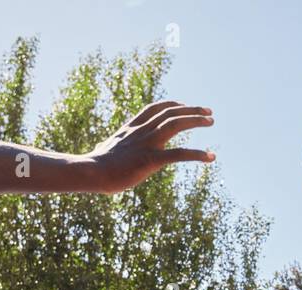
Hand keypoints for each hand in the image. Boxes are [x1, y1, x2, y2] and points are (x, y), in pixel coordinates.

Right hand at [87, 100, 214, 192]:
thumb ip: (106, 146)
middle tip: (208, 112)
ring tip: (211, 122)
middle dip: (191, 110)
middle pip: (170, 112)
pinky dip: (197, 154)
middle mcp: (141, 131)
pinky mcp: (150, 160)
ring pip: (175, 124)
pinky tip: (210, 157)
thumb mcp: (103, 150)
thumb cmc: (95, 166)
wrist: (91, 172)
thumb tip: (99, 147)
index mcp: (131, 128)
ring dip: (196, 120)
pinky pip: (178, 154)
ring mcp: (146, 144)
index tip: (185, 105)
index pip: (155, 108)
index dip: (172, 104)